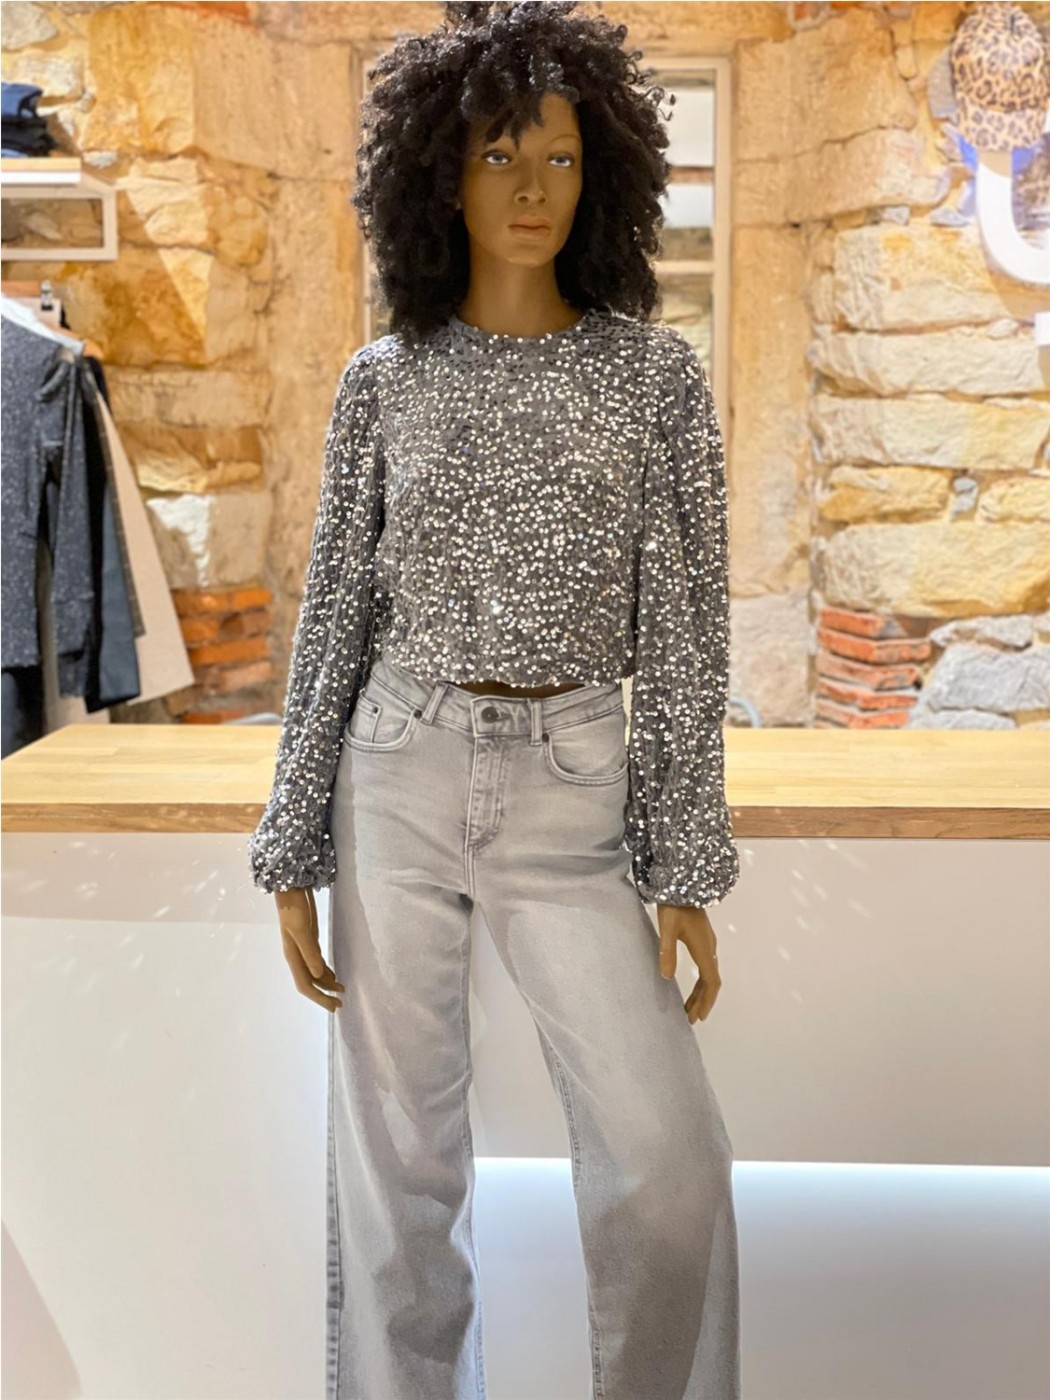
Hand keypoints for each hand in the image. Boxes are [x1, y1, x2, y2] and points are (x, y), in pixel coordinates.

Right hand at [274, 887, 344, 1012]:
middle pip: (310, 983)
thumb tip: (318, 975)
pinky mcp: (309, 940)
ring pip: (315, 973)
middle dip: (325, 995)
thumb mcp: (302, 929)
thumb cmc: (293, 907)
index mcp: (293, 956)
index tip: (334, 1006)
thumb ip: (310, 951)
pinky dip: (325, 971)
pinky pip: (317, 962)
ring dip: (327, 984)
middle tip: (341, 1003)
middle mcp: (297, 956)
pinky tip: (334, 975)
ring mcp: (303, 949)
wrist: (291, 888)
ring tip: (342, 990)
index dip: (319, 998)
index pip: (305, 985)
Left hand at [656, 902, 721, 1022]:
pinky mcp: (702, 939)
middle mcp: (710, 948)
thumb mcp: (667, 929)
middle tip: (690, 1018)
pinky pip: (706, 966)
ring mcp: (708, 943)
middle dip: (702, 1001)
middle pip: (711, 981)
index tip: (698, 1017)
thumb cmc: (674, 906)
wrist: (683, 884)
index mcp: (704, 949)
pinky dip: (700, 981)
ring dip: (701, 993)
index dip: (706, 1001)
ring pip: (709, 974)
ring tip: (689, 1008)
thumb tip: (667, 977)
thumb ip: (667, 952)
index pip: (711, 982)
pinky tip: (692, 986)